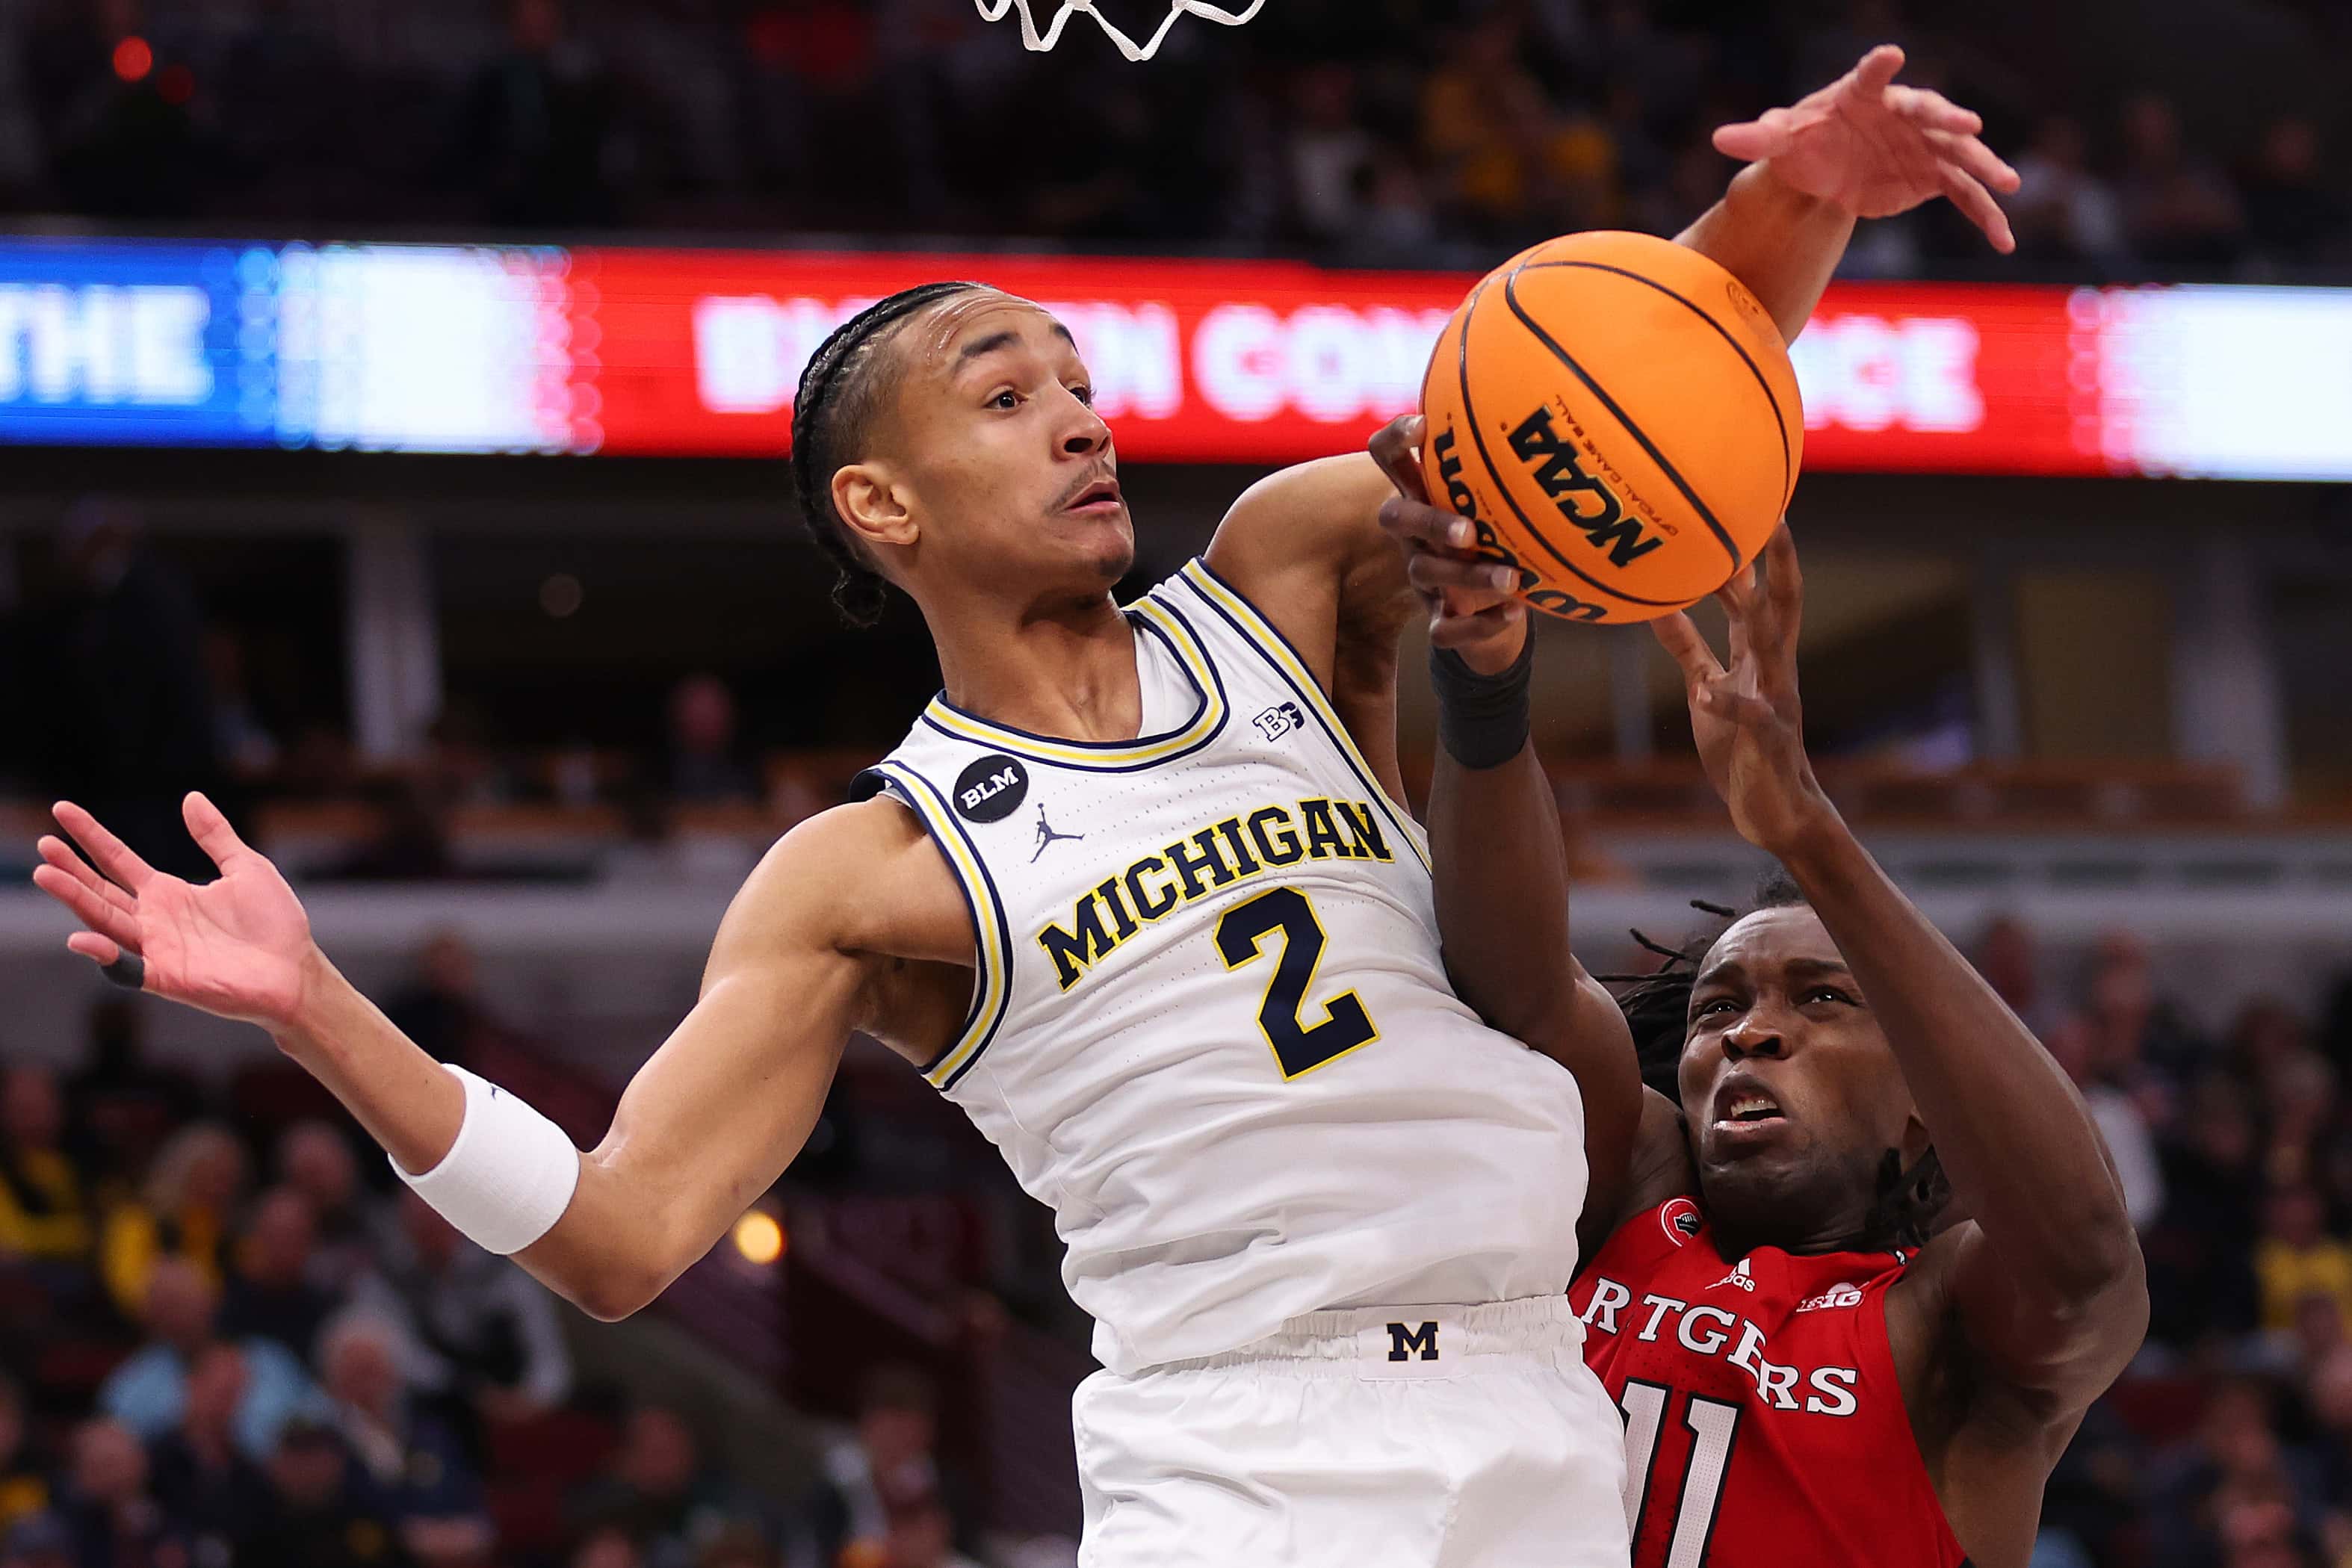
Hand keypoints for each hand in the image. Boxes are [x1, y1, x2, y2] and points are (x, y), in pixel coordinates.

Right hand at [33, 794, 318, 1031]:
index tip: (62, 810)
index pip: (118, 860)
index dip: (91, 836)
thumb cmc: (274, 924)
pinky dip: (104, 956)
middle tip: (44, 844)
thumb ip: (216, 837)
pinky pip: (127, 968)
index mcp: (169, 893)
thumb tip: (191, 797)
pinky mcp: (168, 977)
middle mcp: (154, 920)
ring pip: (105, 922)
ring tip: (46, 874)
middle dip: (71, 869)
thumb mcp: (246, 868)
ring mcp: (157, 949)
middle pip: (100, 890)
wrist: (297, 970)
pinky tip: (82, 938)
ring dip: (76, 900)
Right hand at [1368, 415, 1527, 674]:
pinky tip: (1513, 613)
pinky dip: (1478, 625)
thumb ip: (1517, 465)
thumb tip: (1567, 417)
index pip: (1387, 456)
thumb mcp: (1500, 497)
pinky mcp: (1437, 617)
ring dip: (1468, 575)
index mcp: (1421, 493)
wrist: (1495, 604)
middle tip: (1469, 532)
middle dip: (1430, 521)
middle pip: (1395, 516)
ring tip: (1513, 578)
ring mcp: (1421, 575)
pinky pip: (1444, 629)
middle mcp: (1413, 533)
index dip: (1394, 439)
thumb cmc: (1500, 532)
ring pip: (1425, 573)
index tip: (1423, 426)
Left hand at [1652, 527, 1837, 855]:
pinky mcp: (1769, 741)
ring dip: (1759, 615)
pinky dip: (1728, 705)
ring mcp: (1777, 703)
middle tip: (1775, 517)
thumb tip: (1659, 607)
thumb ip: (1689, 649)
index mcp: (1760, 656)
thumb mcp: (1708, 689)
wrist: (1773, 811)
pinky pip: (1749, 717)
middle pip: (1783, 606)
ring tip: (1740, 584)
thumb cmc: (1739, 747)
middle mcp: (1775, 670)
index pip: (1759, 594)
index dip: (1753, 552)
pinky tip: (1708, 694)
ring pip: (1774, 649)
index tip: (1749, 505)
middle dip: (1781, 563)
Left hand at [1714, 45, 2021, 251]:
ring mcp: (1924, 146)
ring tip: (2008, 183)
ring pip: (1959, 156)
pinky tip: (2004, 241)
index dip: (1878, 67)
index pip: (1871, 76)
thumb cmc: (1805, 141)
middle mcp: (1903, 115)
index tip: (1888, 56)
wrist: (1826, 169)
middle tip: (1971, 127)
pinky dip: (1985, 217)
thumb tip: (1720, 138)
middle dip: (1951, 120)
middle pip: (1931, 114)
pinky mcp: (1932, 178)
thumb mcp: (1781, 139)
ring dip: (1985, 169)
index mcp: (1864, 96)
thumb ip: (1757, 136)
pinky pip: (1964, 196)